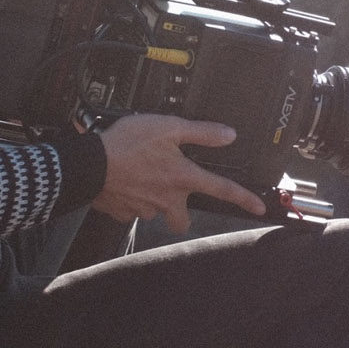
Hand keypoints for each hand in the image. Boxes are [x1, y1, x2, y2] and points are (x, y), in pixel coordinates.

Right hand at [92, 114, 266, 233]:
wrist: (88, 163)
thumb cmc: (126, 143)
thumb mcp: (168, 127)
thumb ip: (200, 132)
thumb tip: (228, 135)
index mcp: (182, 178)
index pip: (222, 190)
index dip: (245, 199)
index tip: (259, 209)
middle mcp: (167, 198)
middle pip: (182, 220)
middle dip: (181, 214)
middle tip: (174, 198)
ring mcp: (144, 208)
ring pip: (154, 211)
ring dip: (152, 199)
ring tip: (140, 178)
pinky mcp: (122, 212)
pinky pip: (131, 210)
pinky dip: (129, 199)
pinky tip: (123, 182)